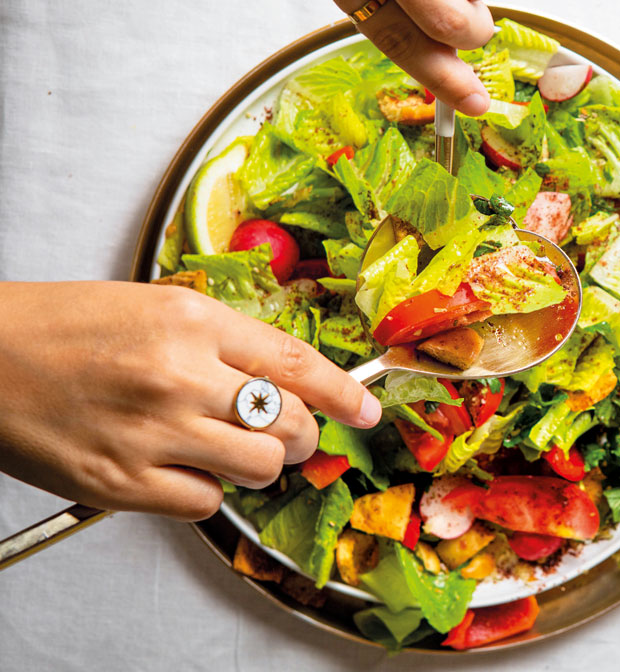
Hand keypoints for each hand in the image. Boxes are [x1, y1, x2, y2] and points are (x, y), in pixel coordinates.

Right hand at [0, 281, 381, 520]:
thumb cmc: (62, 328)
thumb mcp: (156, 307)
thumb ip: (225, 341)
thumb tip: (288, 378)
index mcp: (191, 321)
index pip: (298, 363)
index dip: (345, 393)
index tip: (368, 409)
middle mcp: (179, 375)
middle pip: (291, 423)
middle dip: (304, 435)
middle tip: (291, 434)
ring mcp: (151, 432)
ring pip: (260, 468)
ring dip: (262, 465)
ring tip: (235, 450)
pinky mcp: (122, 482)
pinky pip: (206, 502)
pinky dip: (207, 490)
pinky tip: (183, 468)